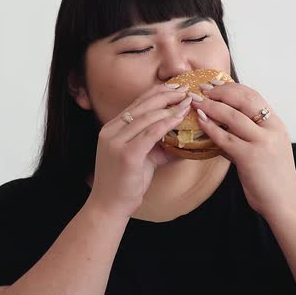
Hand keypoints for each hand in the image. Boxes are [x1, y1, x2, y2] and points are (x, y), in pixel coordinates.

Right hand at [87, 84, 191, 218]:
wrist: (108, 206)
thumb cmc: (125, 183)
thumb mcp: (142, 159)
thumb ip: (158, 146)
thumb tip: (184, 138)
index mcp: (111, 128)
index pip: (136, 104)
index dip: (157, 93)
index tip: (175, 88)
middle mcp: (111, 131)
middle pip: (142, 106)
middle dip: (165, 95)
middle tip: (185, 89)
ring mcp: (116, 142)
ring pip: (147, 117)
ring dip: (169, 107)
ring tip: (187, 102)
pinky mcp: (126, 154)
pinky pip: (150, 133)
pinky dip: (167, 123)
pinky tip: (180, 118)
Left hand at [191, 81, 295, 214]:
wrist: (285, 203)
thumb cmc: (272, 179)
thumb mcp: (264, 151)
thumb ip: (246, 137)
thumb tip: (220, 128)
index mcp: (276, 125)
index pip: (254, 96)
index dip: (232, 88)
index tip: (214, 84)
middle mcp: (272, 129)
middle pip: (244, 99)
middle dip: (220, 91)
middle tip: (202, 89)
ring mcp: (262, 142)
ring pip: (233, 116)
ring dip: (211, 106)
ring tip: (196, 101)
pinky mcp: (250, 157)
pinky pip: (225, 138)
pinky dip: (210, 127)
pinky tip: (200, 121)